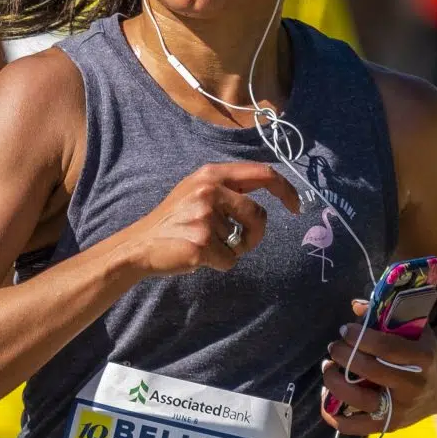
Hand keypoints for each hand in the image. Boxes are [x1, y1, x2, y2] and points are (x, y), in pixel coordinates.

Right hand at [117, 163, 297, 279]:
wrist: (141, 244)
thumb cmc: (174, 220)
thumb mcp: (197, 190)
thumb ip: (228, 186)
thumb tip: (271, 185)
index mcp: (211, 174)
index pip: (262, 173)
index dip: (286, 189)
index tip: (296, 206)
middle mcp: (209, 191)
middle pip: (258, 214)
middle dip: (256, 233)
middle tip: (243, 241)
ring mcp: (205, 217)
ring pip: (244, 242)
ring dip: (232, 250)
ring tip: (208, 245)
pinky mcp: (202, 244)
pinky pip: (231, 261)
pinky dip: (220, 264)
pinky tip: (200, 257)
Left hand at [321, 303, 436, 434]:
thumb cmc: (420, 353)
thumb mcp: (414, 330)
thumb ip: (387, 316)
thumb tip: (355, 306)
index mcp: (423, 358)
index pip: (386, 347)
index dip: (360, 337)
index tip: (344, 330)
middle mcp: (413, 386)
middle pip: (370, 371)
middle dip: (344, 356)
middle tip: (333, 347)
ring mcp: (401, 409)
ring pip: (359, 400)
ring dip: (335, 383)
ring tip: (328, 368)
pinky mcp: (389, 426)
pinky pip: (355, 426)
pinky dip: (335, 415)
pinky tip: (326, 396)